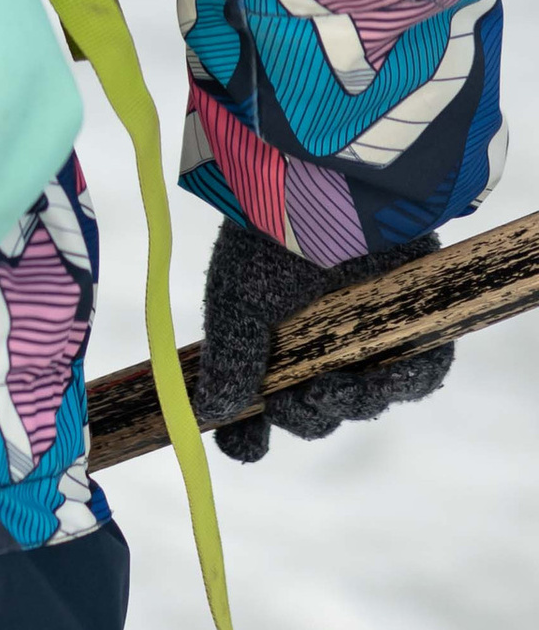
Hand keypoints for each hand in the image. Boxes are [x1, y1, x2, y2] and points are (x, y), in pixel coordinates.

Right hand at [198, 216, 452, 464]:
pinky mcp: (414, 320)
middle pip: (312, 410)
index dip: (249, 433)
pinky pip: (420, 373)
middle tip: (298, 398)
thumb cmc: (272, 237)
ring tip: (336, 388)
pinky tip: (385, 379)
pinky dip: (407, 382)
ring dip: (349, 405)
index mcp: (269, 337)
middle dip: (304, 416)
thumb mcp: (237, 302)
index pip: (257, 404)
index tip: (248, 444)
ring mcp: (367, 332)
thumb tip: (209, 412)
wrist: (329, 185)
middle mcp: (318, 339)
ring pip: (364, 399)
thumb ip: (229, 361)